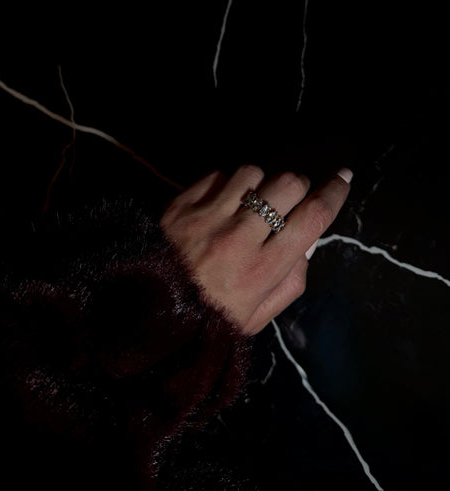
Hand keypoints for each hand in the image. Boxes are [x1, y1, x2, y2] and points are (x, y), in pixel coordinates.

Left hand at [160, 165, 351, 334]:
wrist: (149, 314)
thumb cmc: (209, 318)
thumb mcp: (258, 318)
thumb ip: (291, 282)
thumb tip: (308, 244)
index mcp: (263, 269)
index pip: (313, 218)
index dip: (335, 193)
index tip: (343, 178)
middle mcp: (239, 238)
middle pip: (287, 184)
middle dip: (295, 187)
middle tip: (286, 201)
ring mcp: (207, 218)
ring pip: (252, 172)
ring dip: (257, 184)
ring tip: (247, 205)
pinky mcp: (181, 205)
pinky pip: (216, 175)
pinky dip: (224, 185)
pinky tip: (218, 206)